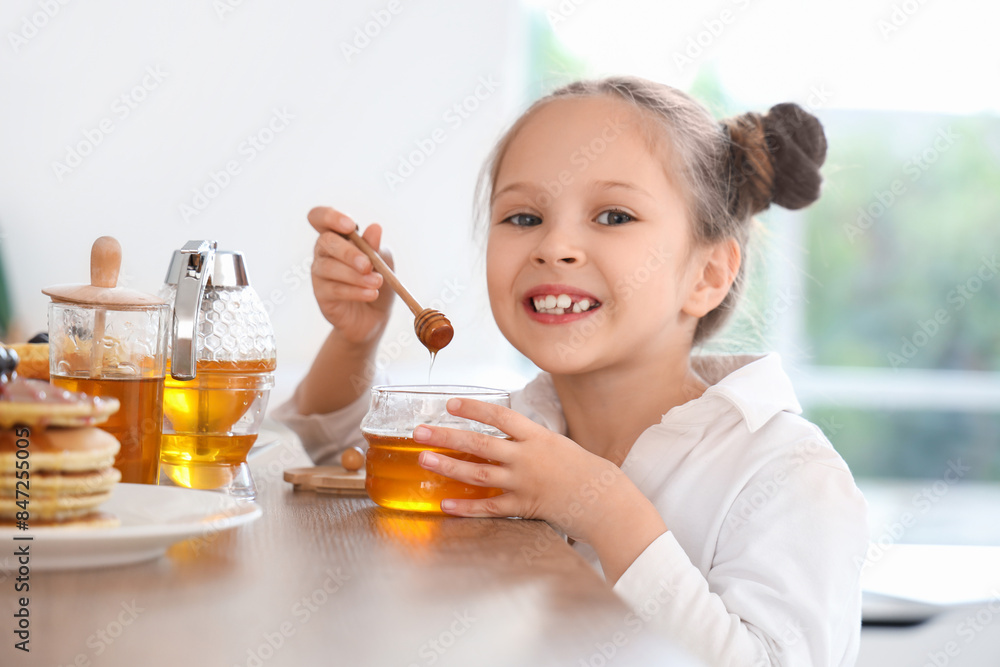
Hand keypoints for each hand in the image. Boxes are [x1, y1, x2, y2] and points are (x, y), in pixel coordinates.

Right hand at [308, 207, 394, 344]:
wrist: (375, 315)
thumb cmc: (377, 280)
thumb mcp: (383, 260)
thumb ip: (375, 246)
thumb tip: (374, 227)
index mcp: (337, 235)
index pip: (319, 217)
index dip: (330, 217)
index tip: (351, 226)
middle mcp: (324, 251)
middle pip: (325, 241)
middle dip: (348, 252)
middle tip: (368, 265)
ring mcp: (320, 272)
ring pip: (329, 267)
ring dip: (355, 275)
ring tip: (377, 282)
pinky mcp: (320, 294)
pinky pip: (334, 289)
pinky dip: (355, 291)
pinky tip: (371, 294)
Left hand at [413, 398, 647, 545]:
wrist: (606, 501)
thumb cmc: (585, 471)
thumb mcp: (558, 445)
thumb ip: (529, 441)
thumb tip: (501, 436)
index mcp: (537, 437)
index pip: (500, 416)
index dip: (474, 408)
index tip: (450, 403)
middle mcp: (527, 457)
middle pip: (480, 444)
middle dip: (447, 436)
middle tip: (420, 432)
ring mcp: (524, 483)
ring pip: (478, 474)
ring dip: (449, 466)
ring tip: (425, 460)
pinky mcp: (523, 507)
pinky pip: (489, 508)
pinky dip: (466, 507)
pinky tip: (445, 502)